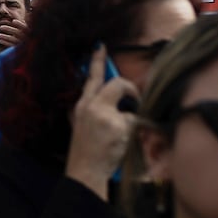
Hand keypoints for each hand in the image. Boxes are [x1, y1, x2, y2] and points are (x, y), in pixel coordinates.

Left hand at [0, 16, 27, 49]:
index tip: (13, 21)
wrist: (28, 51)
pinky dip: (5, 43)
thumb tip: (25, 17)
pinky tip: (0, 40)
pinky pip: (11, 46)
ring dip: (5, 37)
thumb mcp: (28, 31)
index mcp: (29, 32)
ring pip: (13, 40)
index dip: (19, 24)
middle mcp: (26, 38)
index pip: (25, 27)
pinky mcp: (18, 49)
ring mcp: (22, 44)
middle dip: (9, 29)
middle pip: (17, 33)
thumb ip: (25, 25)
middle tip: (1, 27)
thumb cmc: (27, 38)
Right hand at [65, 45, 139, 191]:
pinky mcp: (117, 125)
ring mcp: (104, 115)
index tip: (101, 46)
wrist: (84, 172)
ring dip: (132, 120)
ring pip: (131, 106)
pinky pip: (137, 122)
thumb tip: (115, 101)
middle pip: (117, 83)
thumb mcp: (81, 125)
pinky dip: (136, 133)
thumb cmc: (85, 151)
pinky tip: (125, 144)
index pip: (90, 78)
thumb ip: (94, 109)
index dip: (97, 61)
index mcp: (82, 105)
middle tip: (135, 99)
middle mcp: (91, 106)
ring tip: (121, 136)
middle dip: (130, 89)